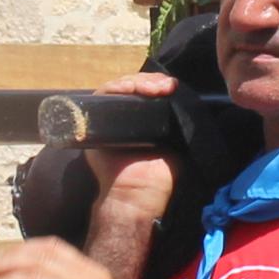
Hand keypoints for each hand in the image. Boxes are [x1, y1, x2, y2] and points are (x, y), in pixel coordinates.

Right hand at [78, 70, 183, 225]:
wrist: (137, 195)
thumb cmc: (156, 176)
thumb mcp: (173, 144)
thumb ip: (176, 124)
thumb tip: (187, 100)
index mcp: (141, 123)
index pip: (146, 92)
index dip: (156, 84)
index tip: (171, 86)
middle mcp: (122, 119)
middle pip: (132, 87)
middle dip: (149, 82)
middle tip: (165, 87)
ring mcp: (105, 119)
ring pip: (118, 88)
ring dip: (135, 83)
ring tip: (153, 89)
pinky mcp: (92, 121)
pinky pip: (101, 96)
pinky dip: (114, 88)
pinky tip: (129, 89)